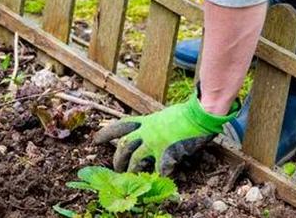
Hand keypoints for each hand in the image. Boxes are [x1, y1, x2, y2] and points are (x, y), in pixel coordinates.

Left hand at [94, 94, 237, 175]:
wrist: (199, 114)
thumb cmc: (185, 114)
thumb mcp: (163, 116)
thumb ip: (152, 126)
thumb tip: (147, 134)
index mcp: (145, 121)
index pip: (120, 126)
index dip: (106, 133)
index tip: (95, 140)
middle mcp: (147, 131)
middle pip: (124, 146)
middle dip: (117, 159)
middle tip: (116, 168)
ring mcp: (156, 141)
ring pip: (135, 159)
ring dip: (131, 170)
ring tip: (130, 178)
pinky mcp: (167, 152)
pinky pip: (158, 168)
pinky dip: (157, 176)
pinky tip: (157, 180)